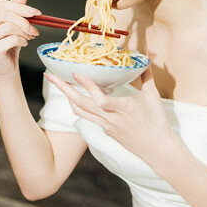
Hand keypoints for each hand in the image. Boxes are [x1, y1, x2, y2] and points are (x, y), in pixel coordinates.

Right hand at [0, 0, 39, 79]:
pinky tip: (23, 44)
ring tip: (28, 37)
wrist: (4, 68)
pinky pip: (11, 39)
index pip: (1, 5)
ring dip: (24, 31)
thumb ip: (16, 6)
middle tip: (34, 28)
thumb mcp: (12, 23)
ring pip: (9, 26)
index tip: (36, 13)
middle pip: (4, 14)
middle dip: (23, 20)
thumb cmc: (7, 44)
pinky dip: (22, 40)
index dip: (21, 7)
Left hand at [47, 65, 171, 165]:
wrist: (156, 150)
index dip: (87, 86)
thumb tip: (146, 57)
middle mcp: (110, 118)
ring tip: (58, 83)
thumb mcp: (153, 97)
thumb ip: (146, 76)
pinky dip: (78, 104)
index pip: (100, 99)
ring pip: (80, 111)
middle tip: (49, 75)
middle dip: (63, 89)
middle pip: (80, 104)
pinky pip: (87, 116)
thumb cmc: (157, 122)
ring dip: (67, 96)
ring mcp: (106, 125)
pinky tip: (75, 95)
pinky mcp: (105, 130)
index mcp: (123, 108)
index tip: (76, 74)